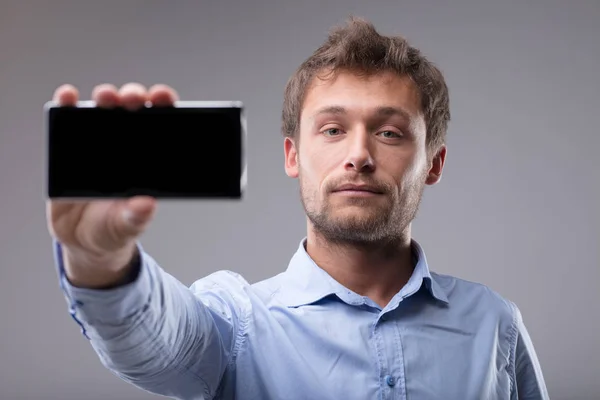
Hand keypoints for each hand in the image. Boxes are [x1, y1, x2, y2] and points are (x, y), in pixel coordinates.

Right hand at [46, 82, 178, 287]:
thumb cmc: (114, 228)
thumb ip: (136, 216)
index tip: (163, 97)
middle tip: (133, 98)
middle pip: (132, 109)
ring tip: (106, 97)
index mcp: (147, 157)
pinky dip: (67, 104)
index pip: (160, 122)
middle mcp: (124, 144)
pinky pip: (67, 120)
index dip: (163, 105)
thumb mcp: (128, 226)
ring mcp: (96, 142)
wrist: (81, 240)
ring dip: (105, 96)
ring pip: (103, 109)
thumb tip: (147, 204)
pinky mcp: (68, 147)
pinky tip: (67, 96)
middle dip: (134, 96)